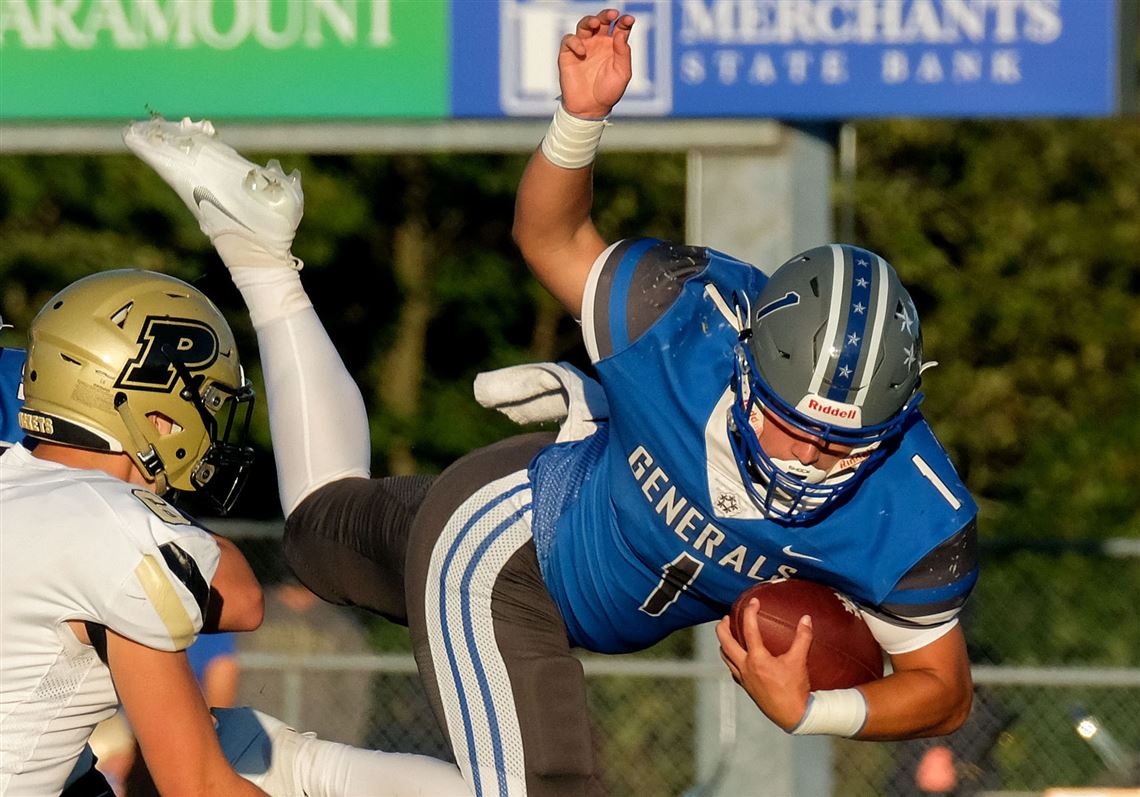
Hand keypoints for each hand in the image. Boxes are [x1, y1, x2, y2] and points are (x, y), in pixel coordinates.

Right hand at [558, 8, 634, 117]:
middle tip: (612, 14)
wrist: (590, 108)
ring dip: (589, 20)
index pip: (619, 28)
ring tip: (596, 23)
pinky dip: (575, 41)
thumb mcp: (622, 74)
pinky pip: (569, 40)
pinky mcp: (568, 54)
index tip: (629, 20)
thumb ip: (623, 53)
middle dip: (606, 15)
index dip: (624, 21)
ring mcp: (583, 47)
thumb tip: (621, 33)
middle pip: (602, 21)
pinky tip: (582, 51)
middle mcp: (598, 43)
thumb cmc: (608, 92)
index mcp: (613, 46)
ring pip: (584, 25)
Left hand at [716, 601, 813, 730]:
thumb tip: (806, 619)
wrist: (792, 716)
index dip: (750, 612)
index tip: (753, 602)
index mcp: (757, 659)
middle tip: (726, 618)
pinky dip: (731, 660)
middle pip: (725, 643)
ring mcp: (744, 678)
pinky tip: (737, 658)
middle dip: (722, 628)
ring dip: (723, 644)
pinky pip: (732, 670)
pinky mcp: (746, 687)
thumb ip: (802, 638)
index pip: (749, 629)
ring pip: (725, 657)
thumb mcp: (799, 661)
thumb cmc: (795, 690)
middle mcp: (746, 667)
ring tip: (727, 635)